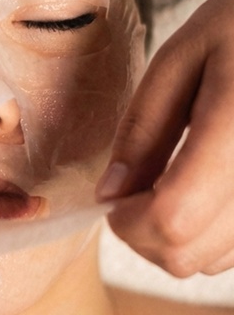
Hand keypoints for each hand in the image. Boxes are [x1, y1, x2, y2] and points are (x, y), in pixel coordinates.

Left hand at [97, 0, 233, 277]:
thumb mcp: (179, 60)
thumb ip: (144, 128)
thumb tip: (109, 194)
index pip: (172, 216)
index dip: (126, 220)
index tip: (109, 197)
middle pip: (190, 254)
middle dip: (140, 232)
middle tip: (128, 190)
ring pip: (213, 262)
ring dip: (172, 237)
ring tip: (162, 183)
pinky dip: (204, 235)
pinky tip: (195, 191)